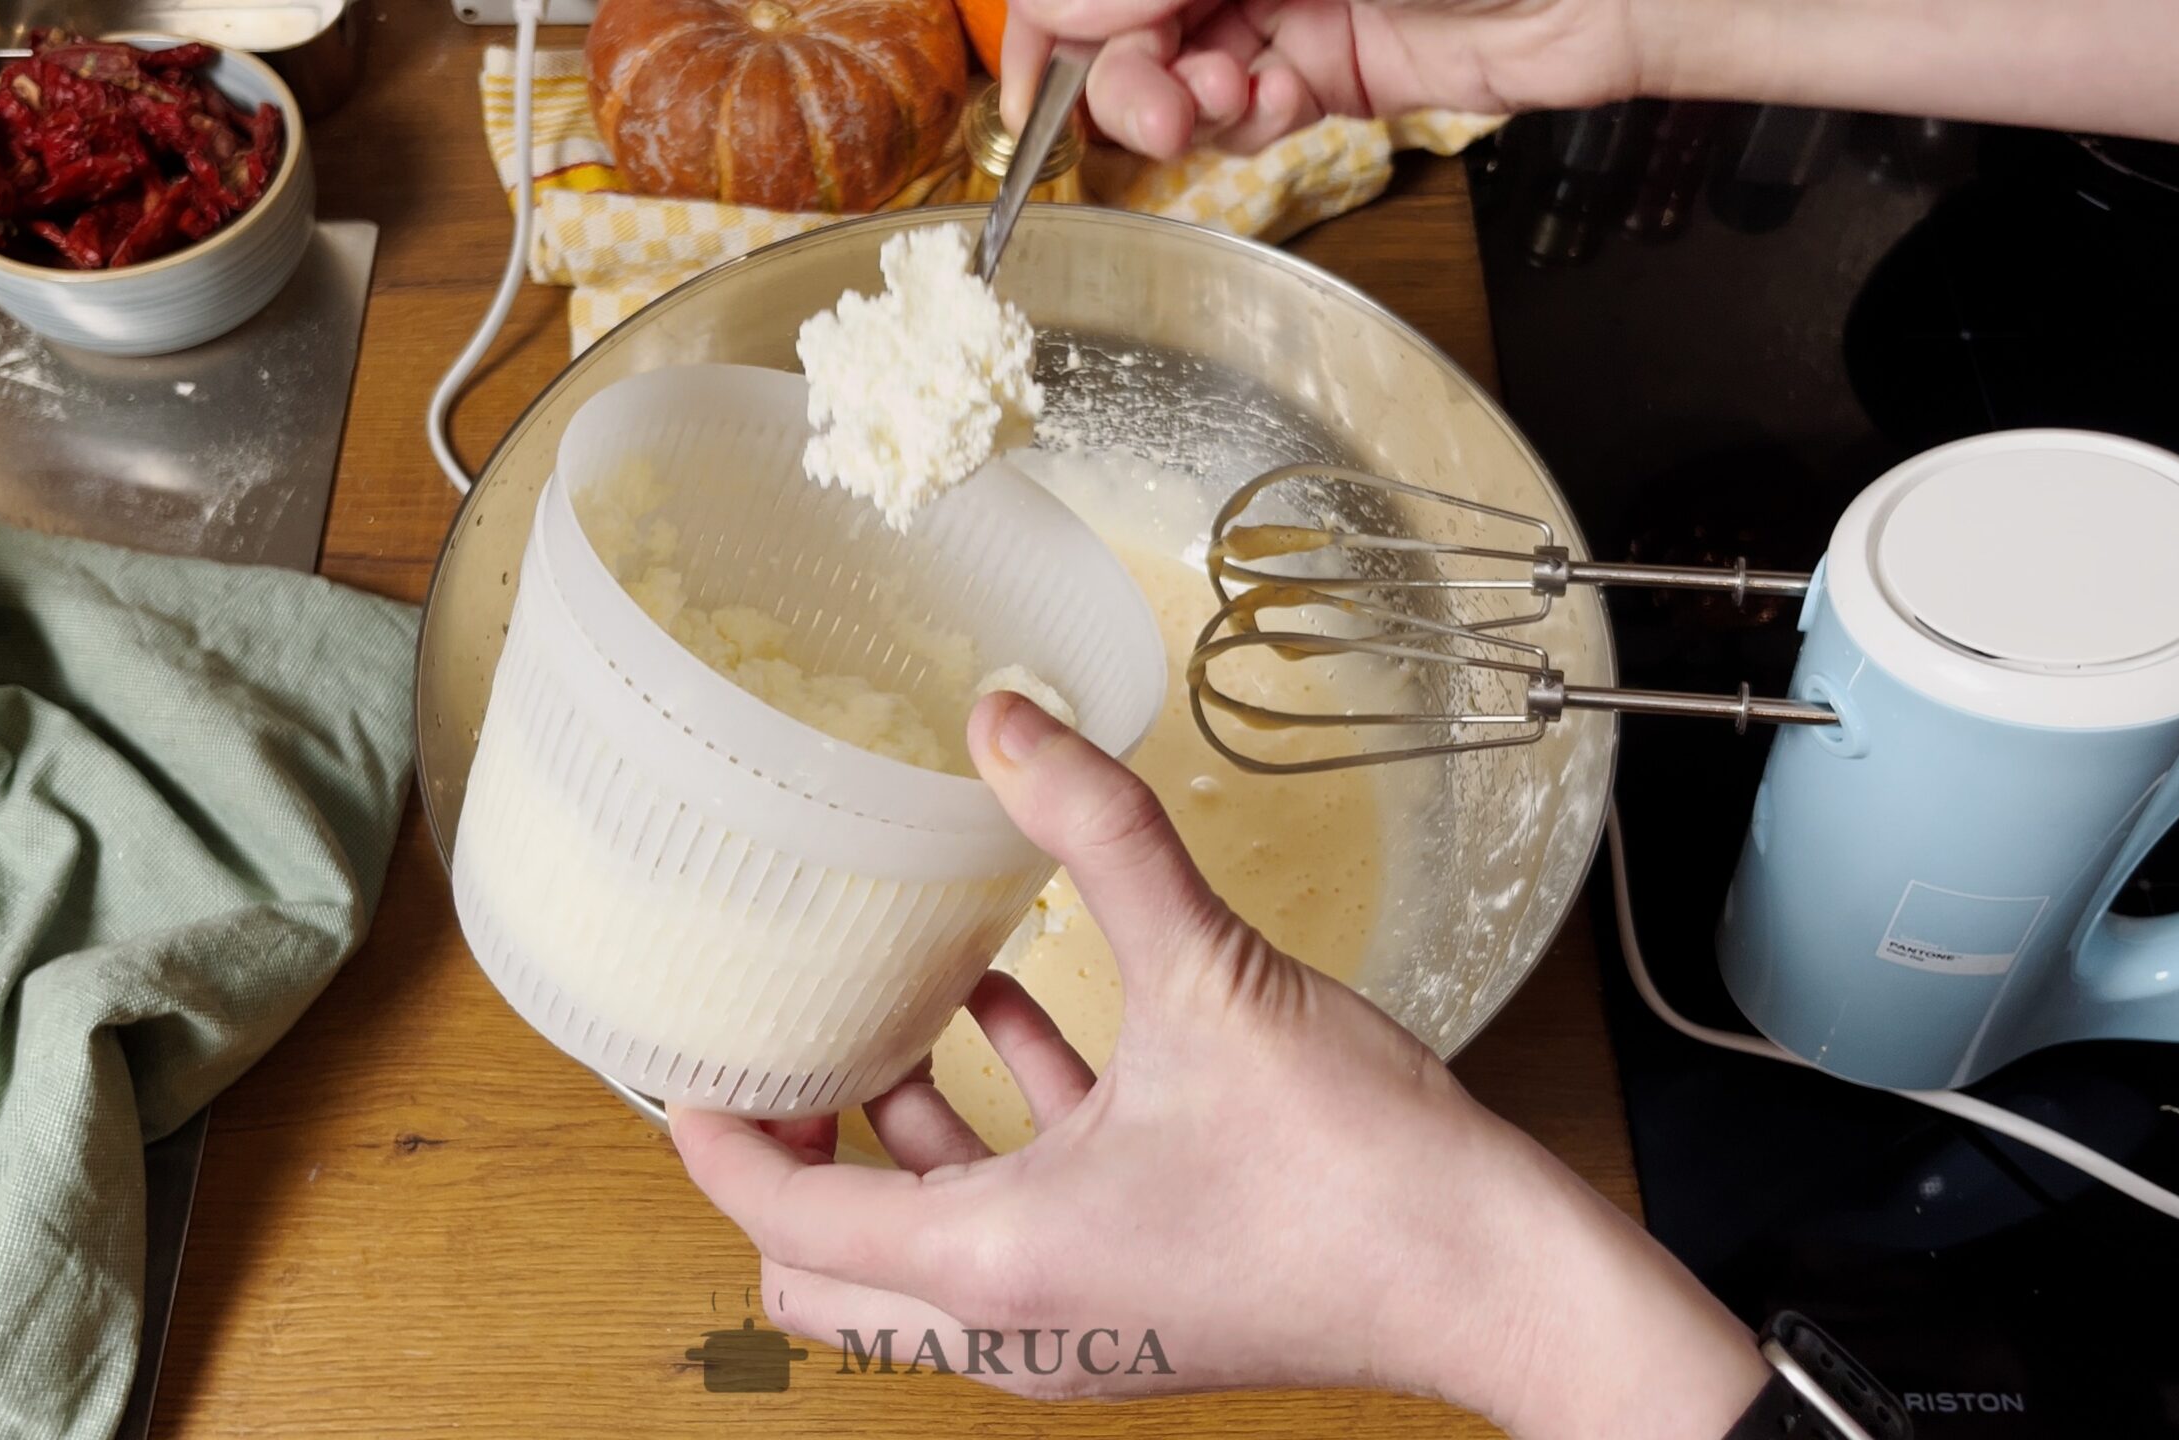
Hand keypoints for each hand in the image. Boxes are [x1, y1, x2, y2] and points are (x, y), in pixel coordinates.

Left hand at [672, 691, 1766, 1433]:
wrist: (1496, 1278)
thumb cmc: (1357, 1174)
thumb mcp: (1208, 977)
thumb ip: (1097, 838)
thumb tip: (1006, 723)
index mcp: (992, 1267)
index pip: (784, 1225)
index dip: (717, 1140)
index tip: (681, 1070)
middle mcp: (1017, 1321)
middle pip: (828, 1277)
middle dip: (790, 1168)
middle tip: (784, 1061)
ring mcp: (1081, 1320)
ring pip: (927, 1252)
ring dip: (900, 1142)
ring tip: (891, 1015)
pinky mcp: (1143, 1296)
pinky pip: (1025, 1223)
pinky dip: (1001, 1134)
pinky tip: (1024, 1016)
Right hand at [1001, 0, 1650, 156]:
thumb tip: (1063, 4)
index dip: (1049, 20)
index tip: (1032, 81)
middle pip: (1126, 18)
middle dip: (1122, 71)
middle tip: (1154, 107)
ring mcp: (1289, 0)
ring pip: (1180, 71)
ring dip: (1183, 103)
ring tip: (1226, 103)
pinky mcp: (1337, 66)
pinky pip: (1250, 112)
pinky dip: (1246, 122)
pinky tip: (1277, 102)